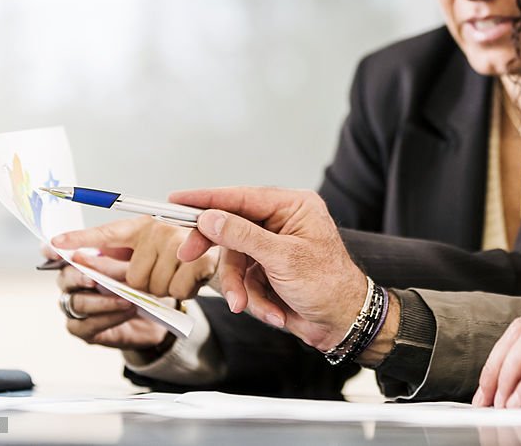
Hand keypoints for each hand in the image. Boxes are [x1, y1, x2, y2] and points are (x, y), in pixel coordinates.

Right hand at [42, 244, 167, 349]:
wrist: (159, 313)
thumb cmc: (145, 284)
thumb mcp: (138, 263)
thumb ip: (117, 259)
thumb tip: (97, 257)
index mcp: (84, 263)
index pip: (60, 255)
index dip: (52, 251)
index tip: (53, 250)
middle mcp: (75, 286)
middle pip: (65, 278)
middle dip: (79, 277)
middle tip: (95, 279)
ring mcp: (77, 309)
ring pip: (76, 303)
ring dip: (101, 301)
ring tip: (126, 299)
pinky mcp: (85, 330)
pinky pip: (87, 325)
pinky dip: (108, 318)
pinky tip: (127, 311)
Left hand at [51, 215, 219, 299]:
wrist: (217, 261)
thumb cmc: (177, 260)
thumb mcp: (145, 257)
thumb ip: (111, 260)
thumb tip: (73, 258)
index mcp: (140, 226)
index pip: (107, 233)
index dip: (81, 238)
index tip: (55, 243)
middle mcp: (158, 228)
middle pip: (134, 278)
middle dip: (146, 285)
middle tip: (161, 275)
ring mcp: (180, 241)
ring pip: (156, 286)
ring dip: (166, 290)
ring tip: (178, 276)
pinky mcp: (201, 257)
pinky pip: (178, 289)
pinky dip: (184, 291)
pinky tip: (191, 280)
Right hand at [174, 187, 371, 350]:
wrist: (343, 323)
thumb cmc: (329, 286)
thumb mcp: (283, 258)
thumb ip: (243, 236)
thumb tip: (211, 217)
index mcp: (293, 207)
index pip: (241, 197)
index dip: (207, 199)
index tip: (177, 199)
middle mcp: (283, 222)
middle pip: (232, 228)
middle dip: (216, 250)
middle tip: (187, 255)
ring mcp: (274, 247)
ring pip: (234, 261)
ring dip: (239, 287)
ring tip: (247, 304)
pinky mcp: (269, 271)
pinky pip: (245, 281)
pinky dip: (254, 299)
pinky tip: (274, 311)